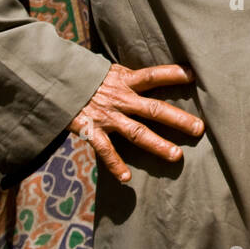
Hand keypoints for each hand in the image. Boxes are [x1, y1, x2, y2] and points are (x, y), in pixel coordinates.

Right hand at [68, 63, 203, 184]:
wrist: (50, 81)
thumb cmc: (83, 76)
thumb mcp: (107, 70)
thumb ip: (127, 77)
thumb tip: (149, 77)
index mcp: (124, 80)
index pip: (152, 75)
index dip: (172, 74)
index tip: (194, 75)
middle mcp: (119, 98)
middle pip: (153, 109)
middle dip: (177, 119)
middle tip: (199, 129)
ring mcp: (106, 115)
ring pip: (136, 132)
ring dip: (157, 144)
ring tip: (176, 156)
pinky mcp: (89, 129)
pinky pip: (105, 149)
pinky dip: (115, 164)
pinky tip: (126, 178)